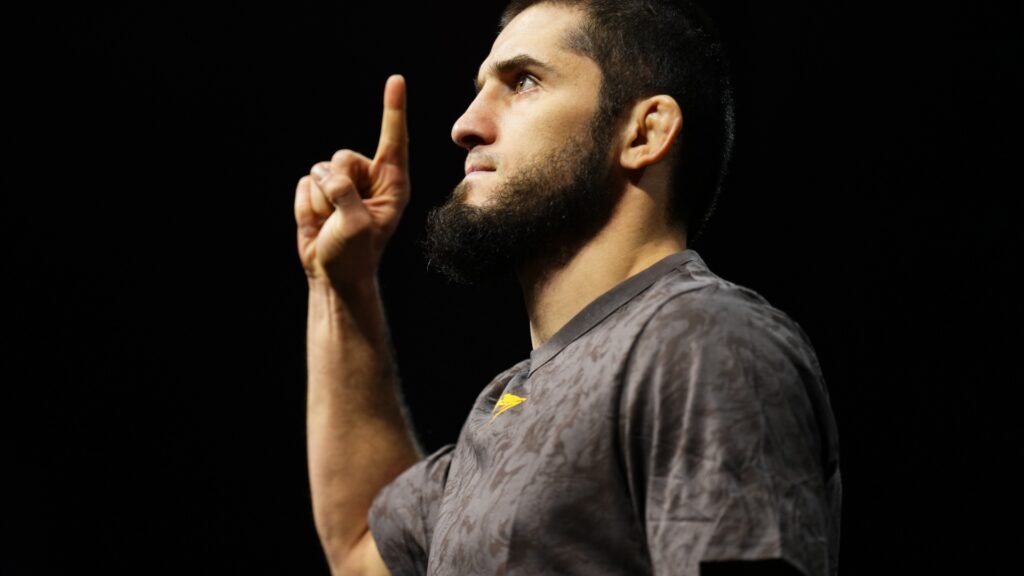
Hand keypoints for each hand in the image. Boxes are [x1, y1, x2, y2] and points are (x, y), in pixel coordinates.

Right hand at [295, 75, 409, 289]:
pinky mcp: (319, 189)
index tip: (396, 80)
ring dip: (320, 201)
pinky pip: (304, 184)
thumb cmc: (355, 254)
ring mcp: (343, 183)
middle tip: (342, 217)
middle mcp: (369, 178)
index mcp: (392, 183)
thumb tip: (326, 177)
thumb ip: (344, 194)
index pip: (394, 139)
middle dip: (335, 187)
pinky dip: (306, 205)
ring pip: (320, 170)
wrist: (331, 275)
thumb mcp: (357, 226)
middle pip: (342, 157)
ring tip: (332, 222)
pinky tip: (318, 221)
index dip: (393, 109)